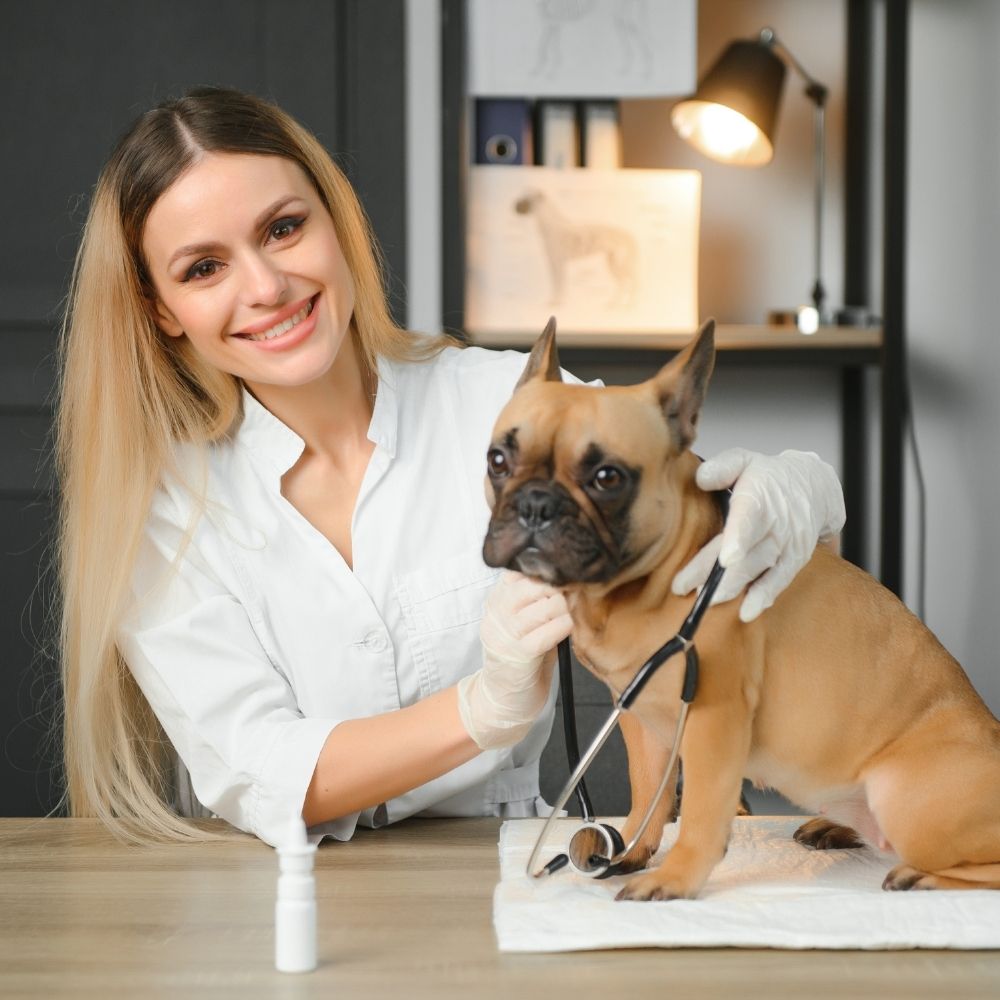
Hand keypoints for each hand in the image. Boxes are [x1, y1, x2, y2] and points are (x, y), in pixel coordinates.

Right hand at [457, 571, 572, 749]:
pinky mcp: (519, 654)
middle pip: (537, 582)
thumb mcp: (524, 617)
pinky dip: (565, 629)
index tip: (559, 579)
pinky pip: (552, 630)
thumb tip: (567, 573)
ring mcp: (506, 632)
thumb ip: (537, 595)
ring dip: (565, 611)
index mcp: (497, 597)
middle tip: (566, 602)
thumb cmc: (522, 654)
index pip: (522, 566)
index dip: (546, 571)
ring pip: (548, 604)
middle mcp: (497, 611)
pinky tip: (564, 633)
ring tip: (565, 620)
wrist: (504, 698)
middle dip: (559, 590)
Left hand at [672, 448, 845, 622]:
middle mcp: (776, 523)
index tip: (727, 559)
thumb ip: (723, 466)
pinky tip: (747, 612)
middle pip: (745, 551)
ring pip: (758, 569)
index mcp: (759, 496)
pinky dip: (764, 596)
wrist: (816, 485)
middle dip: (716, 573)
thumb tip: (702, 478)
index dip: (739, 538)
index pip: (749, 518)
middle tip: (686, 588)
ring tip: (707, 601)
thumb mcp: (745, 459)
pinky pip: (780, 580)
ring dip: (734, 588)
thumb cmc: (768, 474)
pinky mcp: (795, 559)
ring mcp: (787, 544)